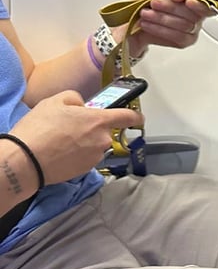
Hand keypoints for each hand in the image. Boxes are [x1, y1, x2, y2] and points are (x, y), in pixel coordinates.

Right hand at [9, 91, 143, 184]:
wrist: (27, 160)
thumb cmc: (40, 128)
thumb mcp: (56, 101)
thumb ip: (76, 99)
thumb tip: (83, 106)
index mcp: (100, 120)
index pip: (128, 117)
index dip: (135, 116)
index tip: (139, 118)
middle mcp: (103, 139)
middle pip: (105, 132)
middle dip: (92, 129)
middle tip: (69, 128)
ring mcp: (96, 156)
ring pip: (95, 145)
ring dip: (84, 143)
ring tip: (60, 141)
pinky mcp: (86, 170)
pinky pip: (86, 158)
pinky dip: (77, 155)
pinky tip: (60, 152)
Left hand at [116, 0, 213, 56]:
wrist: (130, 22)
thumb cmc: (144, 3)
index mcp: (192, 0)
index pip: (207, 4)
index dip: (200, 4)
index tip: (187, 1)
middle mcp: (195, 15)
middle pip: (193, 14)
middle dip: (170, 8)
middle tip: (154, 3)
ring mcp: (191, 30)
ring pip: (185, 26)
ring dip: (162, 19)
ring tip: (146, 14)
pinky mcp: (183, 42)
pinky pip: (178, 37)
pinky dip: (161, 30)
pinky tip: (149, 25)